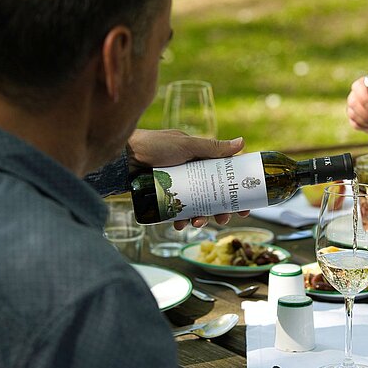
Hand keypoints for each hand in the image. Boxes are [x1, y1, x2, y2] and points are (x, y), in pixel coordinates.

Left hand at [127, 129, 249, 228]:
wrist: (122, 158)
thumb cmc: (154, 145)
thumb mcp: (186, 145)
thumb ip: (212, 147)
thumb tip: (242, 142)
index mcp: (200, 160)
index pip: (224, 177)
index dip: (236, 193)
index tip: (245, 207)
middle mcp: (191, 174)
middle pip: (212, 196)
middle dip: (220, 210)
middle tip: (223, 219)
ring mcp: (177, 186)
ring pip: (196, 206)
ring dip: (200, 218)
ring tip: (197, 224)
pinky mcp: (164, 197)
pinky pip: (177, 212)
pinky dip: (180, 220)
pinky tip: (178, 225)